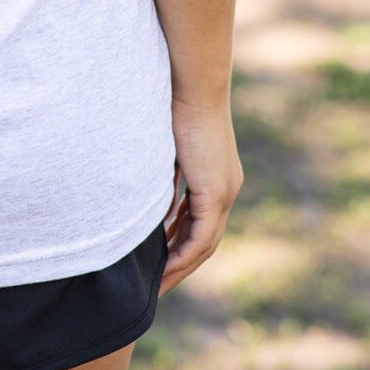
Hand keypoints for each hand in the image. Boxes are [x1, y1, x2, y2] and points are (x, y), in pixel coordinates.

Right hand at [158, 93, 243, 297]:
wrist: (191, 85)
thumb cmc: (173, 103)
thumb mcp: (166, 146)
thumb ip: (162, 171)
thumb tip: (143, 189)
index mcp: (217, 177)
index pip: (200, 221)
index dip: (180, 242)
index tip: (160, 258)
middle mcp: (226, 188)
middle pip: (205, 240)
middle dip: (181, 263)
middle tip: (159, 283)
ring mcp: (224, 192)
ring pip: (205, 244)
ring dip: (181, 266)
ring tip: (158, 284)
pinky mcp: (215, 192)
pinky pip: (201, 237)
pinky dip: (183, 255)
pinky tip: (164, 267)